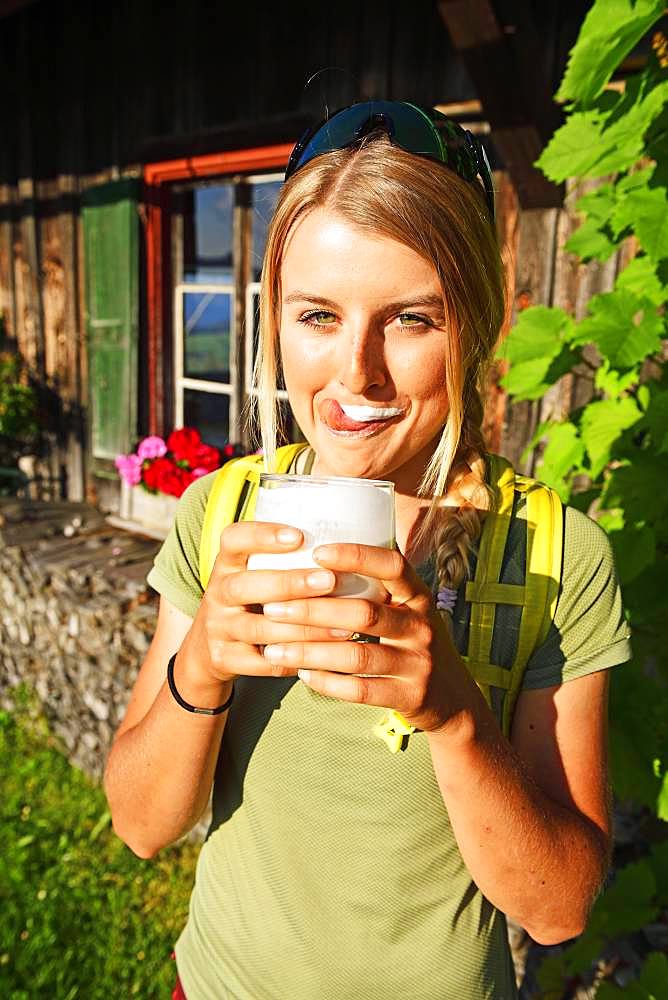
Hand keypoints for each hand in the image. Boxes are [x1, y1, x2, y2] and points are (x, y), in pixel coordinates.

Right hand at [178, 522, 352, 687]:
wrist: (207, 651)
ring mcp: (218, 629)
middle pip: (243, 586)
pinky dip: (294, 659)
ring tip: (343, 626)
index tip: (298, 536)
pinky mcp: (224, 659)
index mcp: (227, 565)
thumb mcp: (252, 576)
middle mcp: (217, 594)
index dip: (261, 536)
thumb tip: (343, 549)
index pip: (233, 540)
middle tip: (328, 580)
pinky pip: (261, 662)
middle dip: (288, 584)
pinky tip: (324, 656)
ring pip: (257, 628)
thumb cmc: (248, 603)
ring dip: (302, 628)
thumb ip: (283, 563)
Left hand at [260, 543, 472, 733]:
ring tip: (275, 649)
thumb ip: (375, 589)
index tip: (316, 552)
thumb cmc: (413, 643)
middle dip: (314, 610)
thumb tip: (314, 558)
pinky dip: (327, 683)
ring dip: (310, 652)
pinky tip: (303, 675)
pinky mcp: (409, 696)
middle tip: (273, 608)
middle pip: (364, 613)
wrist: (452, 700)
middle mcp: (422, 626)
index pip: (392, 565)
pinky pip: (361, 690)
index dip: (356, 556)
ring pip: (357, 656)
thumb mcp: (407, 610)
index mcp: (419, 596)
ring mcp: (419, 664)